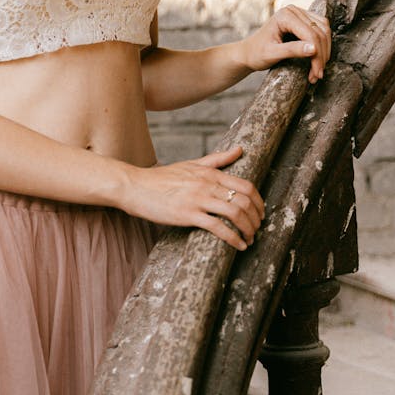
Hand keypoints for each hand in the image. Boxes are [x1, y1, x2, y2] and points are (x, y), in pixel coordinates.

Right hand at [124, 145, 263, 250]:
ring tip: (250, 240)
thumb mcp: (191, 164)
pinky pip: (218, 227)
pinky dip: (233, 238)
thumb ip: (217, 159)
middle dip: (256, 218)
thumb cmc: (162, 178)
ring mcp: (198, 199)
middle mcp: (207, 184)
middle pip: (244, 200)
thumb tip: (240, 149)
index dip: (258, 202)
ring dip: (248, 229)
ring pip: (235, 213)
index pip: (245, 185)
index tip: (260, 214)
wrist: (134, 186)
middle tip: (257, 230)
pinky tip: (238, 246)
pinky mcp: (187, 214)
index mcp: (210, 173)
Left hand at [240, 5, 330, 83]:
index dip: (317, 55)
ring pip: (324, 31)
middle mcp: (293, 10)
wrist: (248, 52)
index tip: (316, 73)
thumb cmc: (256, 53)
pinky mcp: (303, 20)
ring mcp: (299, 13)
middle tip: (317, 75)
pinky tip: (317, 61)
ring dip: (324, 52)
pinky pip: (321, 31)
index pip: (310, 34)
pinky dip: (323, 46)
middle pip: (320, 32)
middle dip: (321, 56)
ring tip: (317, 71)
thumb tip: (314, 49)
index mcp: (284, 16)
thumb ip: (292, 50)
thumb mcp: (272, 54)